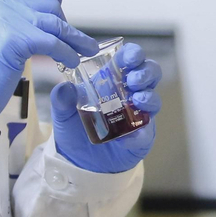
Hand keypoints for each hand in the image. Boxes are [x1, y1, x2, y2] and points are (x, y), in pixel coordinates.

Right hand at [0, 0, 99, 114]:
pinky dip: (67, 52)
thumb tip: (54, 13)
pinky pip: (54, 42)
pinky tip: (70, 61)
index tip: (57, 3)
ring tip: (85, 50)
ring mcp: (8, 17)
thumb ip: (21, 13)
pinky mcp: (16, 39)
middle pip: (50, 3)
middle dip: (63, 23)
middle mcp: (2, 0)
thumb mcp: (0, 26)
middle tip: (65, 39)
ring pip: (56, 23)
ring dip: (75, 39)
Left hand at [49, 43, 161, 173]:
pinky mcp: (141, 136)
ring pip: (154, 98)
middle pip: (150, 74)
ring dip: (148, 96)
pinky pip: (147, 131)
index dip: (133, 54)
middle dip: (146, 72)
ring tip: (137, 100)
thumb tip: (64, 88)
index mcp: (112, 80)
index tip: (129, 57)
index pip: (129, 59)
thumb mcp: (62, 114)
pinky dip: (141, 131)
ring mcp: (138, 114)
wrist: (79, 162)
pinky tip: (132, 135)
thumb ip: (61, 100)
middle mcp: (130, 93)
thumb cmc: (74, 130)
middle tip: (133, 79)